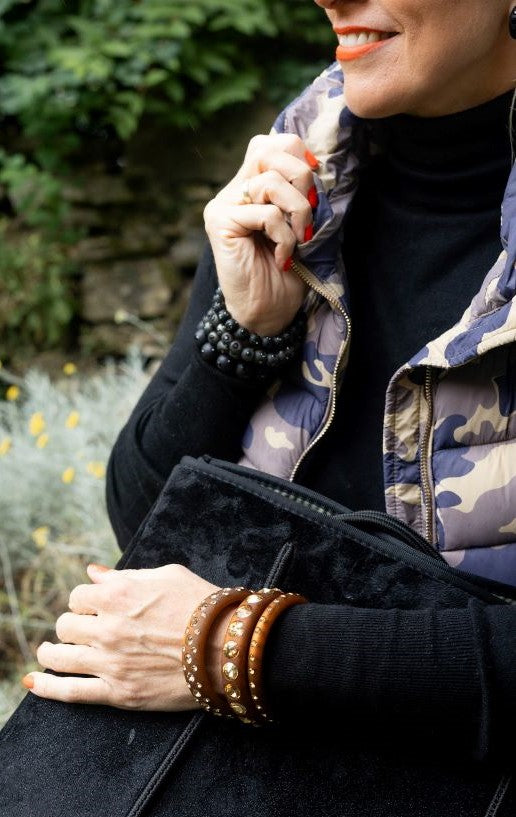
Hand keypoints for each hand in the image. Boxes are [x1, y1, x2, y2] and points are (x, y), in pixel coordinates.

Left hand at [25, 563, 223, 710]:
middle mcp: (108, 627)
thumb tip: (94, 572)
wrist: (228, 647)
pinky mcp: (118, 692)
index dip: (85, 602)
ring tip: (50, 653)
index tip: (93, 608)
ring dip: (50, 653)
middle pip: (65, 626)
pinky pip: (70, 692)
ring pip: (58, 657)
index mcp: (118, 594)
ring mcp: (110, 662)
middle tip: (83, 631)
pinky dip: (46, 688)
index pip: (79, 596)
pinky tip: (34, 683)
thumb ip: (125, 575)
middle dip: (72, 626)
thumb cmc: (202, 605)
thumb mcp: (167, 575)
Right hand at [203, 133, 318, 334]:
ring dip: (298, 212)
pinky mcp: (220, 222)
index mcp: (252, 184)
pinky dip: (284, 236)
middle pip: (267, 150)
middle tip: (309, 214)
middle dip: (301, 177)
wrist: (269, 311)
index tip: (314, 187)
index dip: (298, 155)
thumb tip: (318, 164)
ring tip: (300, 240)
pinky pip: (265, 213)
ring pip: (270, 181)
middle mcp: (234, 189)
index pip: (271, 142)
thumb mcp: (302, 223)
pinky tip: (283, 259)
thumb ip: (302, 192)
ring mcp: (224, 204)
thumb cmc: (289, 270)